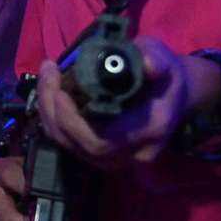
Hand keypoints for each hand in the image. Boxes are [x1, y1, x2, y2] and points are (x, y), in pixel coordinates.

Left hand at [34, 36, 220, 170]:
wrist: (173, 97)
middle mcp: (132, 154)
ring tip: (47, 77)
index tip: (60, 86)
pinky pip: (69, 143)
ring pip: (69, 145)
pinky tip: (51, 92)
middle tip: (49, 73)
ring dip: (49, 112)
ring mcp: (116, 159)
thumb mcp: (165, 60)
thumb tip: (149, 64)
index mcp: (150, 131)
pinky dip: (53, 119)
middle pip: (79, 144)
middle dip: (54, 110)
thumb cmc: (166, 77)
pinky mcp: (101, 156)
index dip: (72, 119)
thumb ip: (157, 60)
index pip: (101, 139)